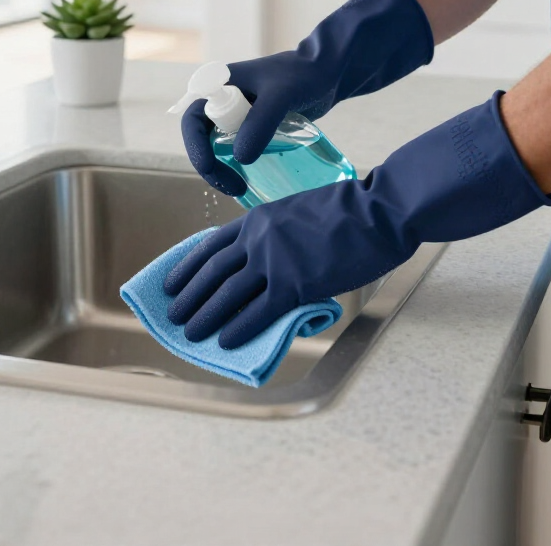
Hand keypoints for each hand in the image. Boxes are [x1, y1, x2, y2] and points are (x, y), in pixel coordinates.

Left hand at [167, 93, 550, 347]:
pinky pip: (258, 311)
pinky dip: (238, 328)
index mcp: (258, 218)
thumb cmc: (348, 210)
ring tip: (189, 333)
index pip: (212, 245)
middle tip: (173, 314)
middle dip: (190, 295)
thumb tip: (265, 261)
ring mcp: (274, 261)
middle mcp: (258, 239)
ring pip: (227, 293)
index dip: (188, 267)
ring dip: (205, 315)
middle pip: (213, 272)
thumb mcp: (298, 211)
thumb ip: (275, 233)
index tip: (172, 282)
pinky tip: (224, 340)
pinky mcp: (294, 284)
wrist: (377, 211)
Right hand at [182, 0, 433, 197]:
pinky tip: (253, 181)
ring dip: (224, 170)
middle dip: (211, 167)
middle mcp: (222, 101)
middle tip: (235, 187)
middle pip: (202, 140)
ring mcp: (238, 115)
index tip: (212, 169)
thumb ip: (261, 122)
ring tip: (243, 188)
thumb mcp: (281, 96)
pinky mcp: (254, 127)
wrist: (329, 71)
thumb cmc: (304, 75)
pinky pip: (239, 150)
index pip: (193, 120)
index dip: (195, 147)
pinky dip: (240, 167)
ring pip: (219, 148)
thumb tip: (240, 159)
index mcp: (218, 86)